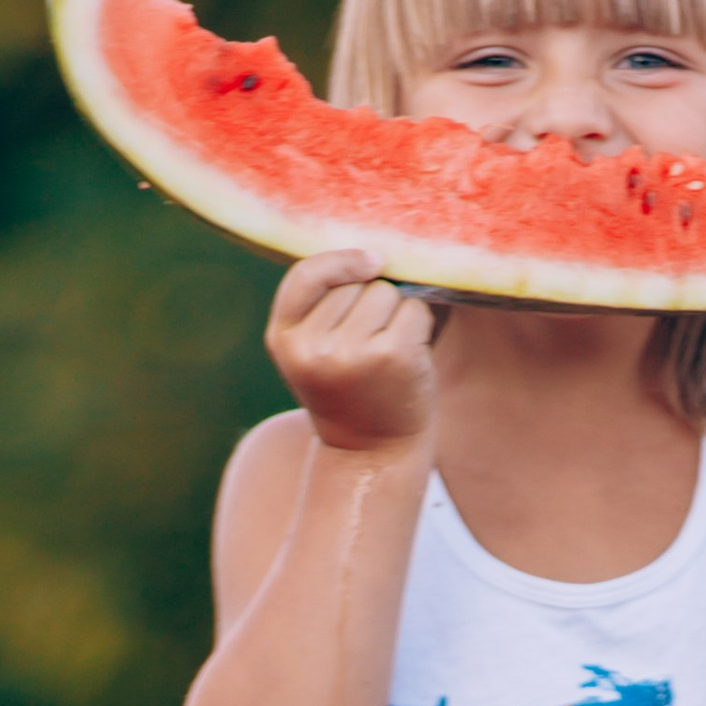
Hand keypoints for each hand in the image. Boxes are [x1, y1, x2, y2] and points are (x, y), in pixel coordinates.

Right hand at [268, 251, 437, 456]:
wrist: (373, 455)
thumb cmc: (352, 392)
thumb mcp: (315, 351)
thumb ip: (324, 304)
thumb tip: (379, 251)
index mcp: (283, 339)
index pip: (305, 276)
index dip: (340, 262)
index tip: (371, 261)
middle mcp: (312, 347)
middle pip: (355, 281)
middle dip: (372, 301)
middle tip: (371, 349)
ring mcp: (350, 352)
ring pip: (386, 293)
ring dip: (399, 315)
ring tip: (389, 354)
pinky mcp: (390, 356)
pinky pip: (415, 310)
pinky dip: (422, 327)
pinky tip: (410, 358)